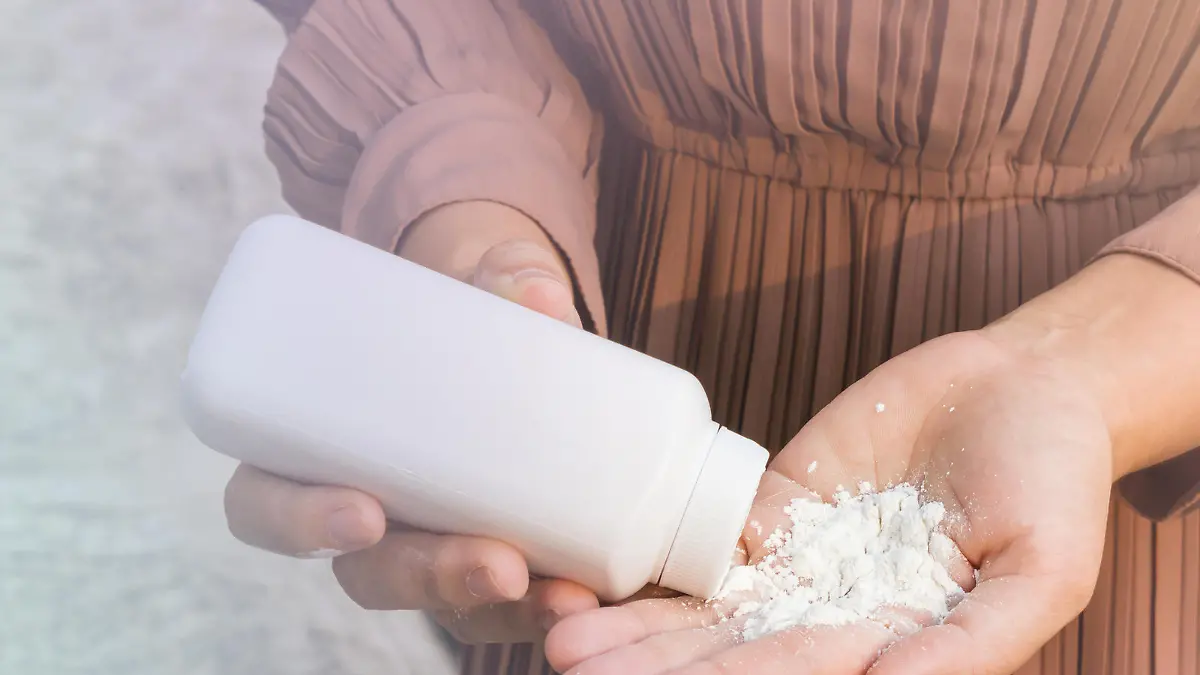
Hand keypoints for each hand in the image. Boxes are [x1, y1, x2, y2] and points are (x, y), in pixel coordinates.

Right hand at [222, 201, 596, 643]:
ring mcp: (424, 543)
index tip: (365, 514)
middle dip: (427, 578)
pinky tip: (583, 597)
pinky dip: (540, 609)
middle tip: (495, 564)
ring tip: (560, 596)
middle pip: (364, 572)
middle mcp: (360, 507)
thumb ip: (502, 274)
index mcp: (314, 445)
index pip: (263, 502)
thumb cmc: (459, 319)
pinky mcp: (483, 557)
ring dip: (496, 603)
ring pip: (437, 601)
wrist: (512, 342)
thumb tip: (537, 292)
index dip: (295, 521)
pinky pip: (499, 606)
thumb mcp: (472, 286)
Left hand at [546, 330, 1114, 673]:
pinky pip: (708, 529)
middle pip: (725, 649)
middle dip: (648, 661)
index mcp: (887, 645)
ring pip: (702, 600)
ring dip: (634, 619)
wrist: (1024, 387)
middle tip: (564, 660)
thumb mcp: (1040, 575)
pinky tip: (599, 563)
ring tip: (560, 628)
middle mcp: (830, 613)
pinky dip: (656, 549)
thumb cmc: (1055, 486)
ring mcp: (798, 556)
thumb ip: (968, 644)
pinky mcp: (777, 498)